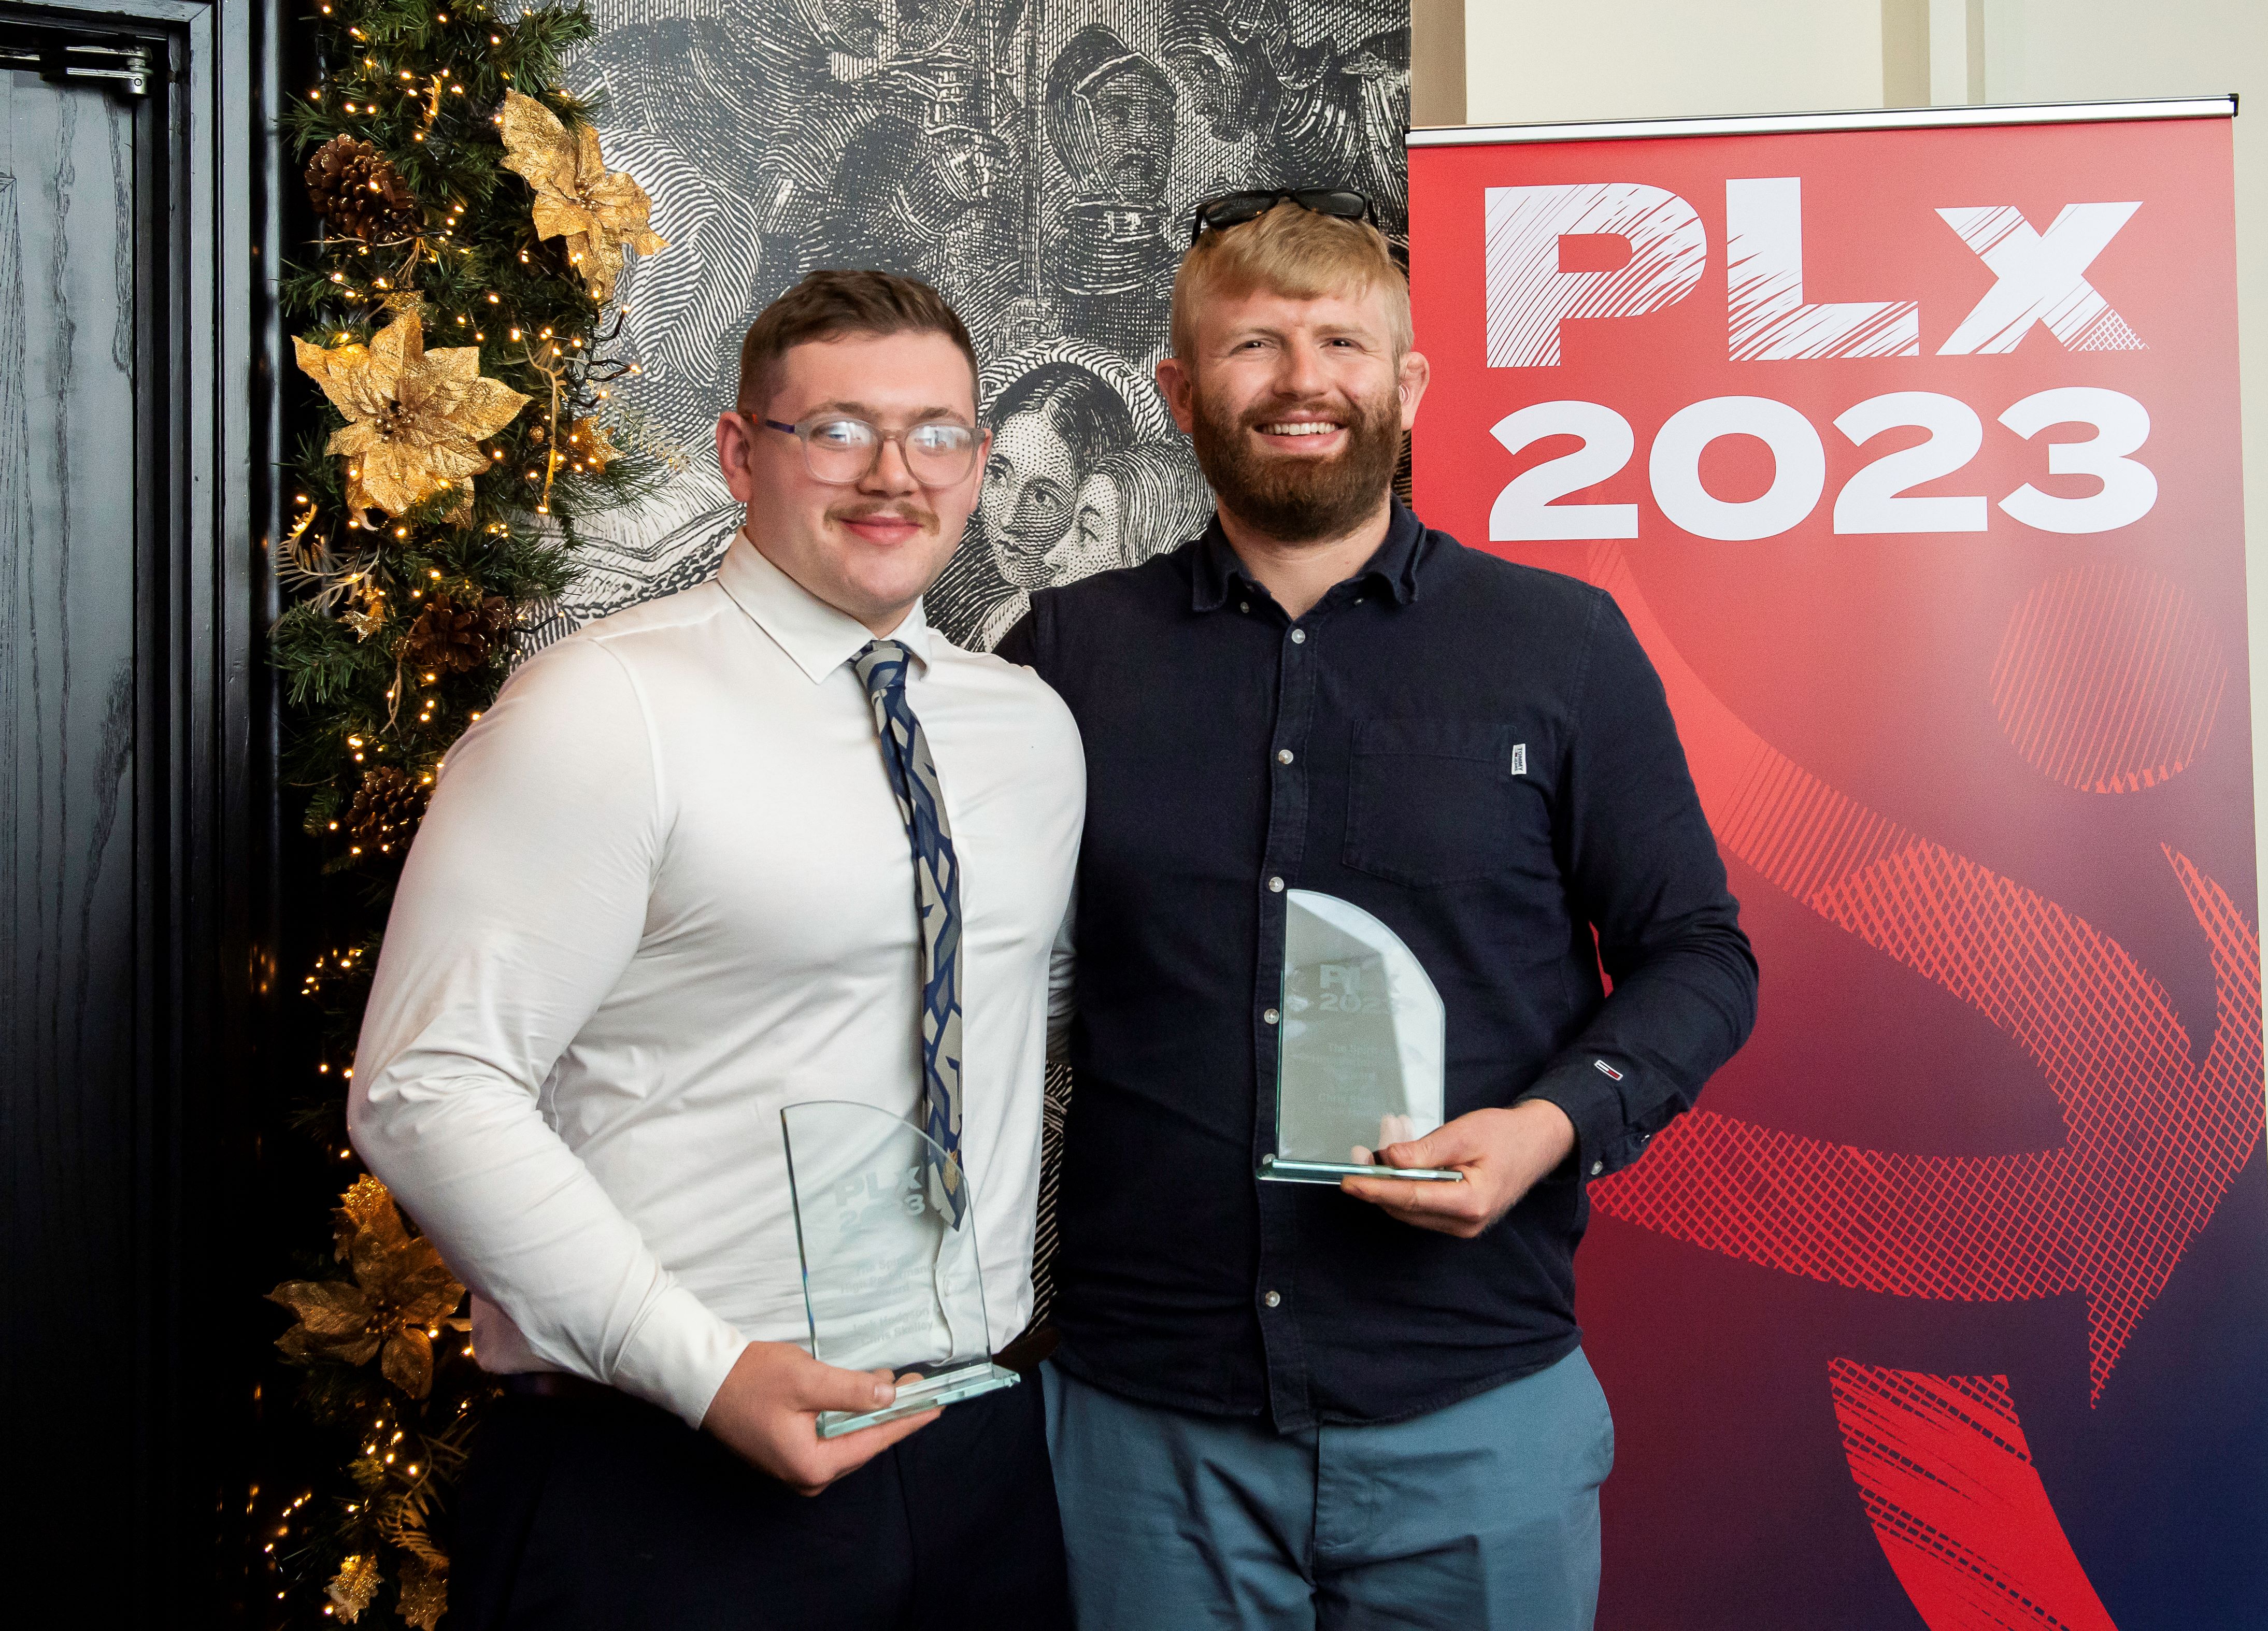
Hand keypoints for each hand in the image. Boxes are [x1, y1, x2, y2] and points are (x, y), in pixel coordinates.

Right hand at [700, 1339, 939, 1495]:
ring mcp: (795, 1467)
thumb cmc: (751, 1379)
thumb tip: (891, 1394)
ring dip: (870, 1411)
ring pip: (847, 1439)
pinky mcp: (788, 1452)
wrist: (702, 1380)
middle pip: (862, 1443)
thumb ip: (852, 1391)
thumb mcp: (807, 1380)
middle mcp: (806, 1476)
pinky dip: (848, 1415)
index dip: (907, 1420)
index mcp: (813, 1466)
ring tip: (896, 1384)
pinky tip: (862, 1393)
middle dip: (890, 1414)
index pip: (873, 1441)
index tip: (936, 1405)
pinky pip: (830, 1436)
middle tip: (918, 1386)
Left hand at [1340, 1099, 1577, 1238]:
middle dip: (1378, 1184)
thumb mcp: (1464, 1134)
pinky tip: (1397, 1164)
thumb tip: (1389, 1158)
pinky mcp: (1458, 1220)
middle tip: (1358, 1156)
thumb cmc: (1505, 1135)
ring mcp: (1462, 1226)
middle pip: (1406, 1207)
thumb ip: (1426, 1150)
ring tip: (1376, 1153)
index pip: (1411, 1197)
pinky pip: (1420, 1207)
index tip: (1349, 1181)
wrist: (1536, 1144)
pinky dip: (1404, 1187)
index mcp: (1471, 1203)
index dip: (1376, 1189)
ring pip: (1410, 1210)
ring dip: (1389, 1185)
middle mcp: (1465, 1223)